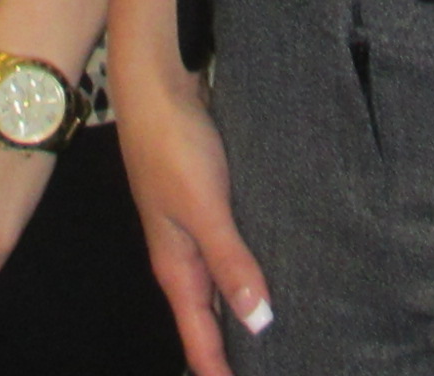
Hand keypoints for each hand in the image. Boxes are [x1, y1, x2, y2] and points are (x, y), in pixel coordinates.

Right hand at [110, 0, 272, 375]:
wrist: (156, 86)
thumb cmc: (174, 147)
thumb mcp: (205, 208)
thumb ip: (231, 263)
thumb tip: (259, 323)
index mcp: (177, 268)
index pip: (200, 339)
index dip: (219, 372)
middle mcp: (183, 257)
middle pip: (209, 320)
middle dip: (231, 353)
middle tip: (270, 370)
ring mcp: (193, 230)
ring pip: (220, 287)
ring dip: (241, 312)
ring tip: (276, 337)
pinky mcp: (208, 204)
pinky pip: (229, 253)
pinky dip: (246, 272)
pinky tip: (270, 272)